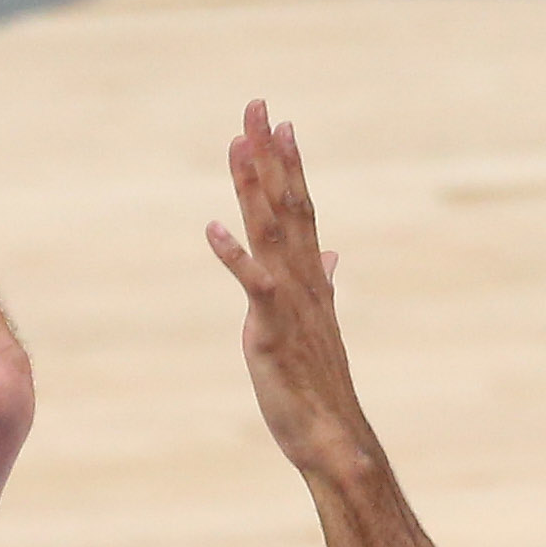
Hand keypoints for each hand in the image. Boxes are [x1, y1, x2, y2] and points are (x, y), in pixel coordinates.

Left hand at [207, 104, 384, 481]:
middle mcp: (303, 282)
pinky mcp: (268, 332)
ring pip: (270, 233)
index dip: (291, 166)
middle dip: (270, 155)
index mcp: (311, 280)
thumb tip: (330, 253)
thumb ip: (322, 282)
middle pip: (286, 206)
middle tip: (258, 106)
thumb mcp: (318, 324)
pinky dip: (234, 257)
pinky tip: (212, 228)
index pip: (302, 210)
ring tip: (238, 144)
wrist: (333, 440)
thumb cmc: (320, 388)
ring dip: (253, 187)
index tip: (281, 123)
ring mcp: (288, 304)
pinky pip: (253, 287)